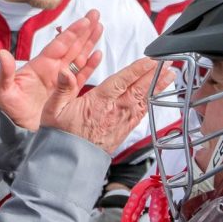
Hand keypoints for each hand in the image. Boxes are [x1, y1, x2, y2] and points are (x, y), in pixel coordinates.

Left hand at [0, 10, 103, 130]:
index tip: (84, 21)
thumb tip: (3, 54)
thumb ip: (5, 72)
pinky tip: (98, 55)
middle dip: (84, 31)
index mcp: (39, 66)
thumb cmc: (5, 109)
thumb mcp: (3, 90)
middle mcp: (52, 70)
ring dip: (89, 43)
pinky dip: (90, 66)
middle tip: (96, 14)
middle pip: (71, 46)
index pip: (58, 45)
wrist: (14, 130)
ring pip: (78, 58)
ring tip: (100, 28)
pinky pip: (80, 77)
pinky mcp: (67, 94)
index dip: (71, 33)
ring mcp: (60, 81)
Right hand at [42, 57, 175, 153]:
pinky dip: (150, 101)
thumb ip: (61, 88)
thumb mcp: (53, 110)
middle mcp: (113, 111)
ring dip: (157, 87)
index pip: (121, 82)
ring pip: (143, 100)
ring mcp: (121, 121)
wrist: (68, 161)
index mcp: (98, 102)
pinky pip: (141, 113)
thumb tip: (64, 71)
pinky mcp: (123, 130)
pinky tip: (156, 95)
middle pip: (138, 89)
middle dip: (154, 74)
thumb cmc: (61, 135)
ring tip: (169, 75)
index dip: (137, 70)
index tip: (150, 60)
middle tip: (168, 62)